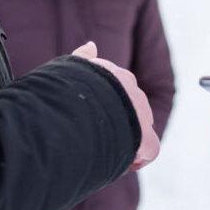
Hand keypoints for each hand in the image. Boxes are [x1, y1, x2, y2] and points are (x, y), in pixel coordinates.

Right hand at [73, 42, 159, 170]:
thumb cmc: (60, 92)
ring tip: (103, 151)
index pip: (115, 88)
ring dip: (126, 139)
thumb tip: (92, 45)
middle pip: (128, 107)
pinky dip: (137, 157)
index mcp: (109, 73)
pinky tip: (119, 163)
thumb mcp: (65, 69)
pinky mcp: (145, 137)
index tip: (90, 117)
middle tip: (96, 137)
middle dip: (117, 122)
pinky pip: (149, 149)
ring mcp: (139, 111)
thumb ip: (80, 59)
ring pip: (139, 127)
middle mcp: (128, 88)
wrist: (72, 111)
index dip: (104, 106)